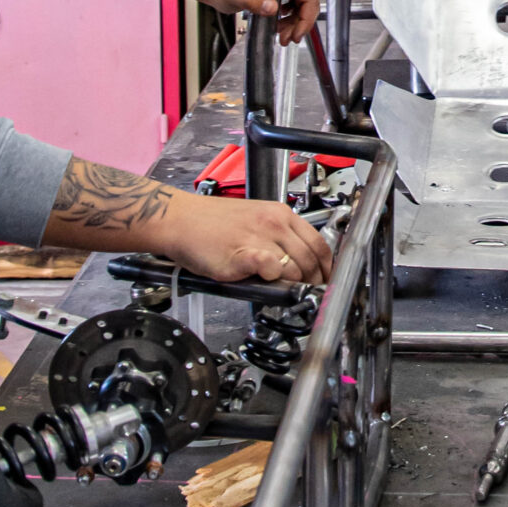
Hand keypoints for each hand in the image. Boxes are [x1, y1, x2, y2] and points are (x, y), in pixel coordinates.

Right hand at [153, 188, 331, 286]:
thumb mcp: (256, 218)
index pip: (319, 243)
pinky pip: (272, 268)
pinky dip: (274, 278)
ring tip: (285, 289)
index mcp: (280, 214)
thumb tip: (301, 263)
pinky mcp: (242, 254)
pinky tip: (266, 280)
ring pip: (295, 267)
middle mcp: (274, 223)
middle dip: (314, 281)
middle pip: (310, 259)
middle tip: (309, 292)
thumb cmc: (212, 223)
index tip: (326, 280)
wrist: (181, 220)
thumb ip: (280, 237)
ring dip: (294, 283)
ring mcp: (259, 238)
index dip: (326, 267)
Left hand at [204, 0, 319, 45]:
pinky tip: (277, 28)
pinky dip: (288, 22)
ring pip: (301, 9)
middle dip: (300, 25)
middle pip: (307, 4)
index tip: (296, 35)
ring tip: (281, 37)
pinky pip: (293, 10)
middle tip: (287, 40)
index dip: (306, 18)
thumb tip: (273, 8)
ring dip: (293, 26)